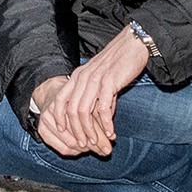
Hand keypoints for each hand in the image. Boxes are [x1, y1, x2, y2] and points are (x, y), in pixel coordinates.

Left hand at [33, 25, 150, 157]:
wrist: (133, 45)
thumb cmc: (118, 63)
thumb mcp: (102, 79)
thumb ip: (98, 98)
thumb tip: (101, 121)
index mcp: (77, 76)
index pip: (60, 99)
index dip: (59, 117)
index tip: (62, 131)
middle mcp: (82, 77)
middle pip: (71, 109)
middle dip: (75, 130)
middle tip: (82, 145)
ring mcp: (94, 79)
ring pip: (84, 111)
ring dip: (89, 130)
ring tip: (95, 143)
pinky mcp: (109, 82)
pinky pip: (103, 108)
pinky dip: (105, 123)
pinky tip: (111, 133)